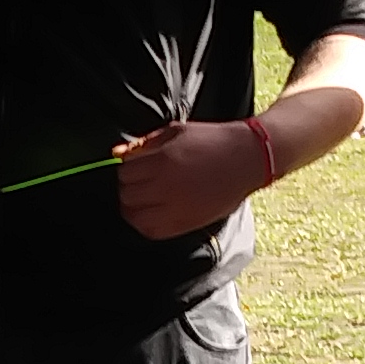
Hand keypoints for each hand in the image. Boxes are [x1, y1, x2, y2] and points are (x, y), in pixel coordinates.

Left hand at [115, 117, 269, 239]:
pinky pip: (152, 231)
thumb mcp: (176, 132)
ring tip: (145, 200)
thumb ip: (144, 143)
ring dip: (134, 208)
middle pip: (126, 194)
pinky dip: (146, 224)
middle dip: (129, 188)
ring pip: (134, 216)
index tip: (137, 168)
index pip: (124, 172)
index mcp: (162, 160)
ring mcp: (175, 207)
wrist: (247, 159)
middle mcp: (165, 186)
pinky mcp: (185, 223)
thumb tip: (117, 153)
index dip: (128, 170)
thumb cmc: (213, 141)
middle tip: (141, 183)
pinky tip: (154, 214)